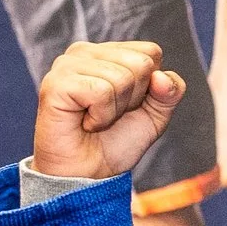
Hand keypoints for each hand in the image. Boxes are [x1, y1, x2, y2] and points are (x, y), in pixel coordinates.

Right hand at [35, 41, 187, 180]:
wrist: (89, 174)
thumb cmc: (115, 142)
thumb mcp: (155, 115)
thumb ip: (170, 92)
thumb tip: (161, 76)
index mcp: (108, 52)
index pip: (151, 52)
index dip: (148, 87)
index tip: (126, 106)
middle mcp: (85, 51)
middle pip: (140, 63)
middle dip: (133, 98)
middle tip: (108, 115)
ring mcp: (67, 65)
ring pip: (122, 77)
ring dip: (115, 110)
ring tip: (94, 120)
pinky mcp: (56, 83)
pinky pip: (101, 91)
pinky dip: (101, 116)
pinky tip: (84, 122)